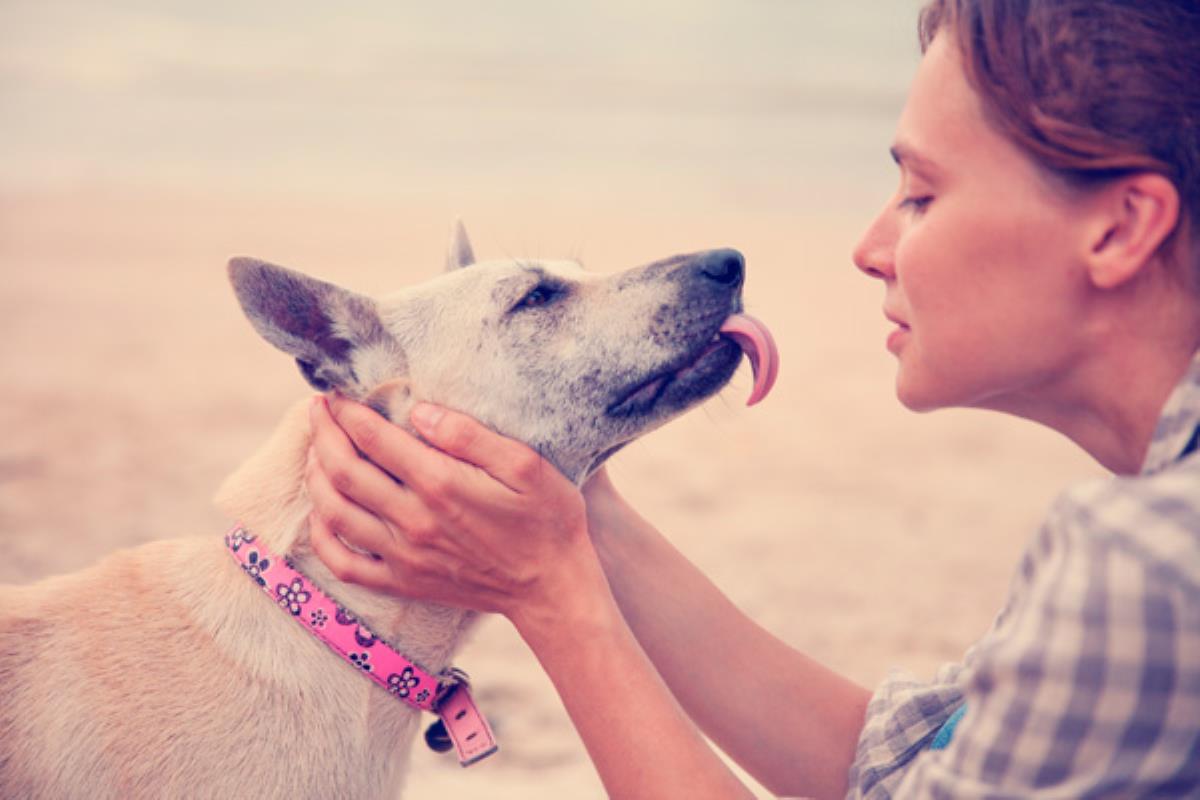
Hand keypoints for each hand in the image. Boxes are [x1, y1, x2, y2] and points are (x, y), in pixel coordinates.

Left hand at [305, 395, 605, 631]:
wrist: (552, 587)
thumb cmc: (547, 519)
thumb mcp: (525, 465)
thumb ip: (470, 435)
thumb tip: (420, 411)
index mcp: (441, 485)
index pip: (374, 439)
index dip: (347, 412)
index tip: (336, 394)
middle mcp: (414, 521)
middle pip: (344, 471)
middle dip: (323, 435)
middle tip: (317, 411)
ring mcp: (404, 556)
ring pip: (335, 513)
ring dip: (316, 477)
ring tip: (316, 452)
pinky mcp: (403, 583)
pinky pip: (344, 563)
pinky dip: (322, 536)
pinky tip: (323, 513)